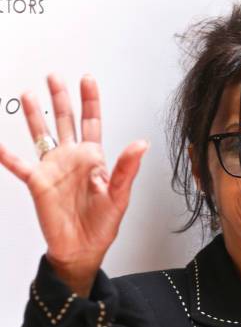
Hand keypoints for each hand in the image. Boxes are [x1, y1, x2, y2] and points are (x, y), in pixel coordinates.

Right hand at [0, 73, 148, 284]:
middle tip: (54, 76)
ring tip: (29, 95)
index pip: (92, 123)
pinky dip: (8, 155)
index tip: (88, 80)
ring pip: (42, 134)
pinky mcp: (38, 183)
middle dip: (60, 98)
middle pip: (65, 121)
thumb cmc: (102, 226)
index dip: (90, 101)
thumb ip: (127, 169)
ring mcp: (53, 169)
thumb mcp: (119, 196)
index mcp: (93, 159)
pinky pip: (19, 165)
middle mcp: (72, 159)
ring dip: (35, 115)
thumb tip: (141, 144)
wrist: (81, 249)